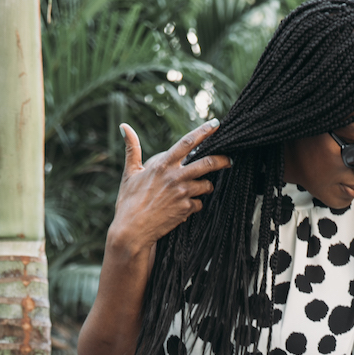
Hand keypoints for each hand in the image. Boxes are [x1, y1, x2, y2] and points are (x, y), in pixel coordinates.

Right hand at [105, 120, 230, 260]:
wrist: (132, 230)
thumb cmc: (128, 201)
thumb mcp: (129, 173)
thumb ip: (132, 149)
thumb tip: (124, 126)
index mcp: (162, 165)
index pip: (187, 142)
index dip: (203, 131)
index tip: (216, 124)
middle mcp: (175, 177)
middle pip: (207, 164)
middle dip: (222, 160)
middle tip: (229, 160)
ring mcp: (182, 194)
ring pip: (206, 185)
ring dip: (207, 186)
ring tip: (202, 188)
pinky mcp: (185, 209)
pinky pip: (199, 203)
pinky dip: (196, 204)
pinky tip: (186, 207)